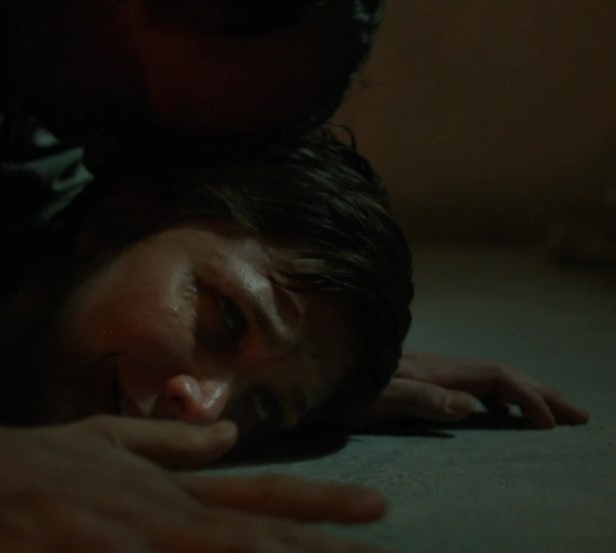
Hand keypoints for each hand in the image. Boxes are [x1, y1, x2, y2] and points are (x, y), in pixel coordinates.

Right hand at [0, 416, 389, 552]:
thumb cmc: (29, 465)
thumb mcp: (102, 442)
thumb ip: (168, 442)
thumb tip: (227, 433)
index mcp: (167, 493)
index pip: (259, 498)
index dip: (321, 505)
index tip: (377, 507)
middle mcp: (162, 520)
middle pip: (259, 538)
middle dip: (324, 549)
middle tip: (385, 550)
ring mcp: (131, 545)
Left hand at [350, 352, 589, 428]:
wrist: (304, 377)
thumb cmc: (337, 392)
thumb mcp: (376, 399)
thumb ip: (420, 398)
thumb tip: (468, 404)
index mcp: (432, 369)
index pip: (494, 377)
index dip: (527, 397)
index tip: (550, 423)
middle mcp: (434, 365)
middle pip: (500, 373)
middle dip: (542, 393)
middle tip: (580, 415)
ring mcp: (427, 370)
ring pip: (487, 378)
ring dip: (523, 394)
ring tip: (551, 416)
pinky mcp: (417, 378)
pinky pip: (469, 384)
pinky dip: (496, 397)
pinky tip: (497, 412)